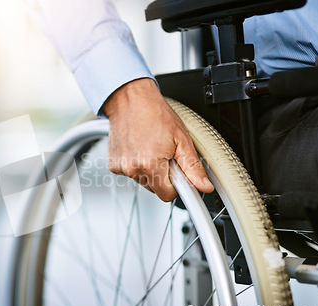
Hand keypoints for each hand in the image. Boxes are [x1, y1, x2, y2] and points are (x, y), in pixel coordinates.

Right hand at [103, 78, 213, 200]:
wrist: (130, 100)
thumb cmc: (155, 114)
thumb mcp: (181, 139)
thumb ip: (192, 167)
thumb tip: (203, 186)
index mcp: (150, 164)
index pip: (167, 195)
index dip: (177, 185)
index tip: (179, 174)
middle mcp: (133, 168)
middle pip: (155, 189)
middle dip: (163, 175)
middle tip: (165, 154)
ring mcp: (121, 167)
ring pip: (143, 181)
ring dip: (150, 170)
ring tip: (151, 148)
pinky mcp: (113, 165)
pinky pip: (131, 173)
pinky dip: (137, 165)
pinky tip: (139, 149)